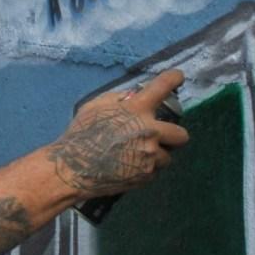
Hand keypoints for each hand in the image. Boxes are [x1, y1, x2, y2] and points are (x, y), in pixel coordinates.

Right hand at [47, 69, 189, 199]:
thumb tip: (135, 96)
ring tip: (137, 155)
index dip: (174, 78)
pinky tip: (128, 166)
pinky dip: (145, 168)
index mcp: (137, 109)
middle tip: (161, 136)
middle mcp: (150, 131)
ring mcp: (150, 156)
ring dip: (156, 155)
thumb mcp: (96, 106)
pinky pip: (154, 170)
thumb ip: (119, 99)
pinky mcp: (146, 176)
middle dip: (174, 135)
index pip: (163, 86)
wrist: (72, 168)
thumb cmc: (81, 134)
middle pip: (182, 134)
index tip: (178, 77)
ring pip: (167, 156)